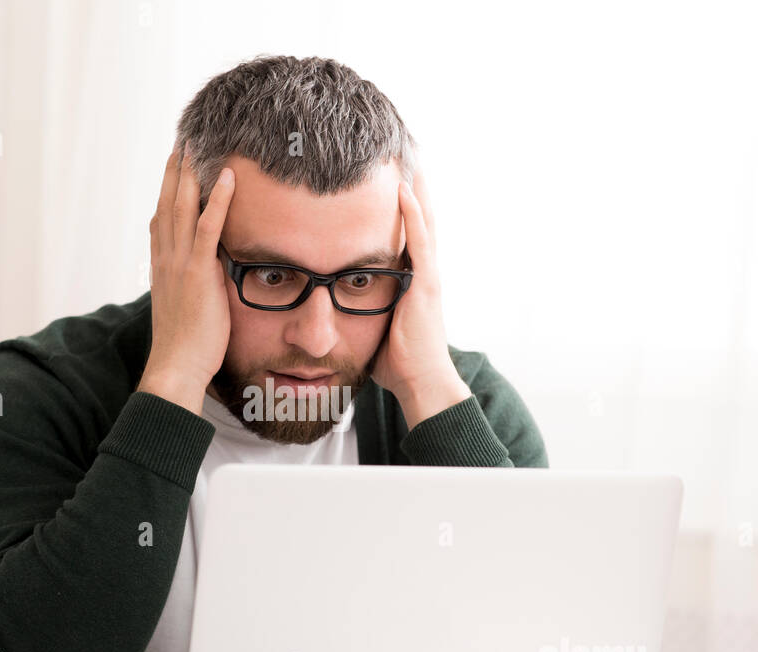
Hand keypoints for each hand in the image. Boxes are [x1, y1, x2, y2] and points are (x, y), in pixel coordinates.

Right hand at [138, 145, 235, 414]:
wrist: (177, 367)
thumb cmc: (187, 346)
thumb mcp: (188, 308)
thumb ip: (196, 285)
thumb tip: (211, 274)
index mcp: (162, 267)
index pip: (162, 220)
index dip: (167, 190)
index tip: (173, 166)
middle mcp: (165, 259)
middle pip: (168, 204)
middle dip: (175, 171)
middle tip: (183, 141)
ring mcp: (179, 264)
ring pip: (183, 207)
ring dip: (191, 173)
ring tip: (199, 144)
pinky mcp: (198, 272)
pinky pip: (209, 228)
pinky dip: (219, 200)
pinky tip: (229, 178)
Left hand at [371, 165, 469, 428]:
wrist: (420, 383)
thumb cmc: (397, 363)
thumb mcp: (373, 329)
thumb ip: (359, 313)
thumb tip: (329, 310)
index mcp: (414, 283)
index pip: (409, 239)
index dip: (405, 212)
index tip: (394, 186)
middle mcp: (425, 275)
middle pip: (422, 223)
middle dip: (416, 193)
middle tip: (406, 162)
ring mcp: (428, 278)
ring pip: (424, 224)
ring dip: (417, 192)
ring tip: (409, 162)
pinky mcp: (426, 285)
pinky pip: (419, 242)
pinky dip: (413, 215)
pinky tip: (405, 191)